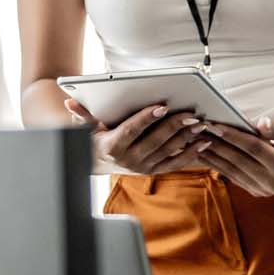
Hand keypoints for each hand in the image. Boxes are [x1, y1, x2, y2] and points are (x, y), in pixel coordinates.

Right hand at [64, 98, 212, 173]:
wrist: (99, 162)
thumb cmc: (94, 138)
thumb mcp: (86, 127)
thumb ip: (82, 114)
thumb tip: (69, 102)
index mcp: (112, 146)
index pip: (131, 130)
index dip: (146, 118)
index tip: (162, 106)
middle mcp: (128, 160)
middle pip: (155, 141)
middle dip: (174, 126)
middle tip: (191, 113)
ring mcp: (143, 168)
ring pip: (168, 151)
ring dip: (187, 138)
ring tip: (202, 124)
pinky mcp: (154, 171)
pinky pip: (176, 163)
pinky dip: (191, 153)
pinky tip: (204, 142)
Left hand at [193, 116, 273, 195]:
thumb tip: (260, 123)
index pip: (254, 148)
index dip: (233, 136)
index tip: (215, 124)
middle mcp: (273, 181)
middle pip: (239, 160)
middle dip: (216, 144)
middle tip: (197, 130)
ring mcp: (263, 189)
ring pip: (231, 170)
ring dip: (211, 155)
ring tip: (194, 141)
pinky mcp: (256, 191)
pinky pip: (232, 176)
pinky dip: (217, 164)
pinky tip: (203, 153)